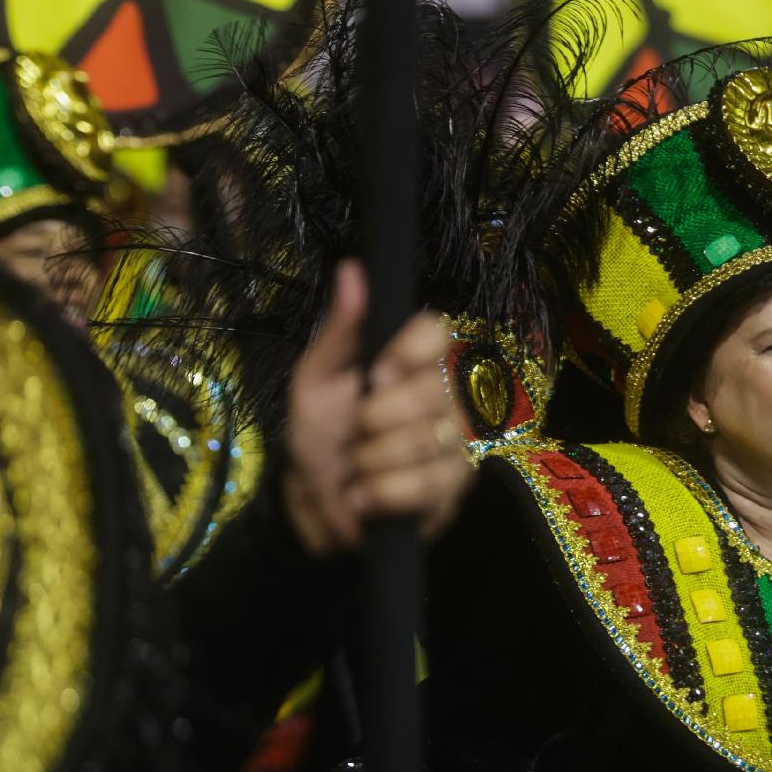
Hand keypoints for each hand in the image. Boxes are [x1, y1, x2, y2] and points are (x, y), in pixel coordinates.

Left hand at [282, 260, 474, 555]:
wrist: (316, 503)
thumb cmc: (318, 434)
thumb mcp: (315, 381)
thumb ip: (340, 330)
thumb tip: (352, 268)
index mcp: (408, 362)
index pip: (437, 332)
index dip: (411, 350)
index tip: (378, 373)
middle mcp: (443, 397)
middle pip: (433, 391)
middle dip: (377, 420)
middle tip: (353, 433)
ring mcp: (455, 444)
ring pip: (430, 442)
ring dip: (374, 462)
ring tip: (354, 470)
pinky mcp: (455, 489)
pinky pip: (429, 486)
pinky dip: (384, 494)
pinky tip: (364, 498)